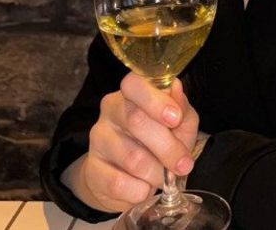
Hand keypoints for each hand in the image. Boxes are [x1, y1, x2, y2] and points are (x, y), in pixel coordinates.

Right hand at [61, 74, 199, 213]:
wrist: (121, 180)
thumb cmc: (155, 146)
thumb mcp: (176, 127)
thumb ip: (182, 110)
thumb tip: (176, 89)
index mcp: (130, 96)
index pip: (133, 84)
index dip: (155, 100)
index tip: (175, 118)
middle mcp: (109, 112)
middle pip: (136, 121)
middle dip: (168, 148)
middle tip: (183, 165)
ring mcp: (98, 140)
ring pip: (133, 158)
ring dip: (156, 174)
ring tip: (160, 177)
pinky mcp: (92, 169)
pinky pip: (120, 184)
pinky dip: (140, 191)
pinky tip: (142, 187)